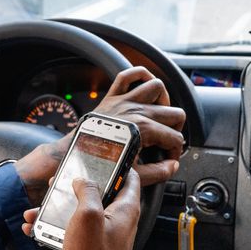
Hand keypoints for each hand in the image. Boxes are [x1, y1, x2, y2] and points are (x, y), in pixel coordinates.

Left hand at [13, 66, 185, 205]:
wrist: (74, 157)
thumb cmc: (99, 165)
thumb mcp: (132, 174)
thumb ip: (158, 172)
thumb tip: (172, 166)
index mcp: (143, 130)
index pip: (175, 138)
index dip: (176, 151)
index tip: (169, 158)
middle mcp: (136, 111)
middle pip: (174, 113)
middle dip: (176, 128)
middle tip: (167, 139)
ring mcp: (124, 101)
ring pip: (157, 87)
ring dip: (163, 99)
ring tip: (159, 113)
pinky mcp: (112, 96)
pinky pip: (128, 75)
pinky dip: (139, 75)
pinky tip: (143, 85)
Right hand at [22, 170, 140, 249]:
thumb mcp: (88, 215)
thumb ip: (88, 191)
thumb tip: (84, 180)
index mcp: (126, 208)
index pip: (130, 176)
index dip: (116, 164)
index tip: (100, 158)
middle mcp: (121, 219)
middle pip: (102, 192)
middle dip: (78, 186)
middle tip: (61, 183)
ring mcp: (108, 234)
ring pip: (85, 211)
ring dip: (62, 208)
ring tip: (41, 209)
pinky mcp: (95, 246)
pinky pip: (78, 229)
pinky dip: (60, 226)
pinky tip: (41, 228)